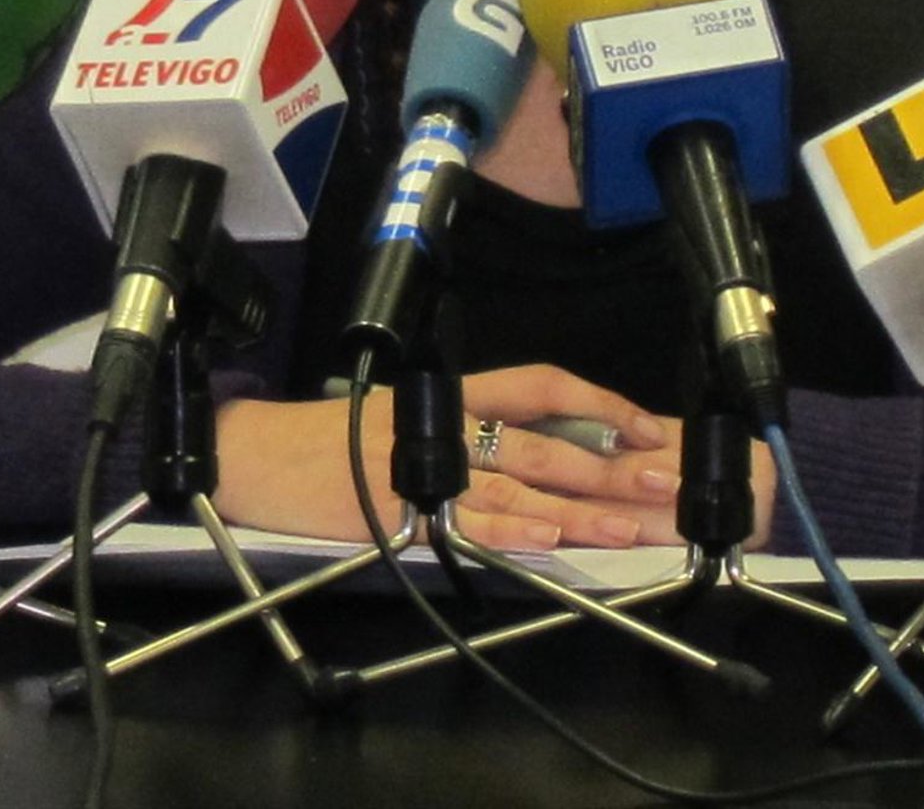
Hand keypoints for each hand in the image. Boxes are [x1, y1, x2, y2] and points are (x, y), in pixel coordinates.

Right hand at [212, 364, 777, 551]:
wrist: (256, 454)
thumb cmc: (333, 437)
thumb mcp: (408, 412)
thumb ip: (470, 425)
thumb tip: (546, 449)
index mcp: (454, 392)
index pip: (541, 385)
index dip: (599, 405)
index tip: (649, 427)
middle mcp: (448, 422)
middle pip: (546, 442)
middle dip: (612, 465)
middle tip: (666, 482)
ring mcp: (426, 466)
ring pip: (519, 484)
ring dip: (580, 508)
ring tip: (632, 523)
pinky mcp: (402, 508)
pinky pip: (466, 520)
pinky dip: (510, 530)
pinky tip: (551, 538)